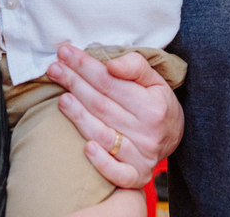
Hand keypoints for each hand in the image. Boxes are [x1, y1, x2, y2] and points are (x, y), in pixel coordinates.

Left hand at [47, 44, 182, 188]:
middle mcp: (147, 132)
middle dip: (75, 84)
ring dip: (78, 116)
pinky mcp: (137, 176)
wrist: (175, 137)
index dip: (85, 66)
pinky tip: (86, 147)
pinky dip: (101, 162)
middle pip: (101, 105)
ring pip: (103, 135)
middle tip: (54, 69)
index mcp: (152, 106)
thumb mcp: (155, 80)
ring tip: (61, 98)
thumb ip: (135, 66)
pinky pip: (117, 173)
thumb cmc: (157, 103)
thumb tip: (110, 65)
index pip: (110, 82)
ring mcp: (141, 156)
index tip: (65, 53)